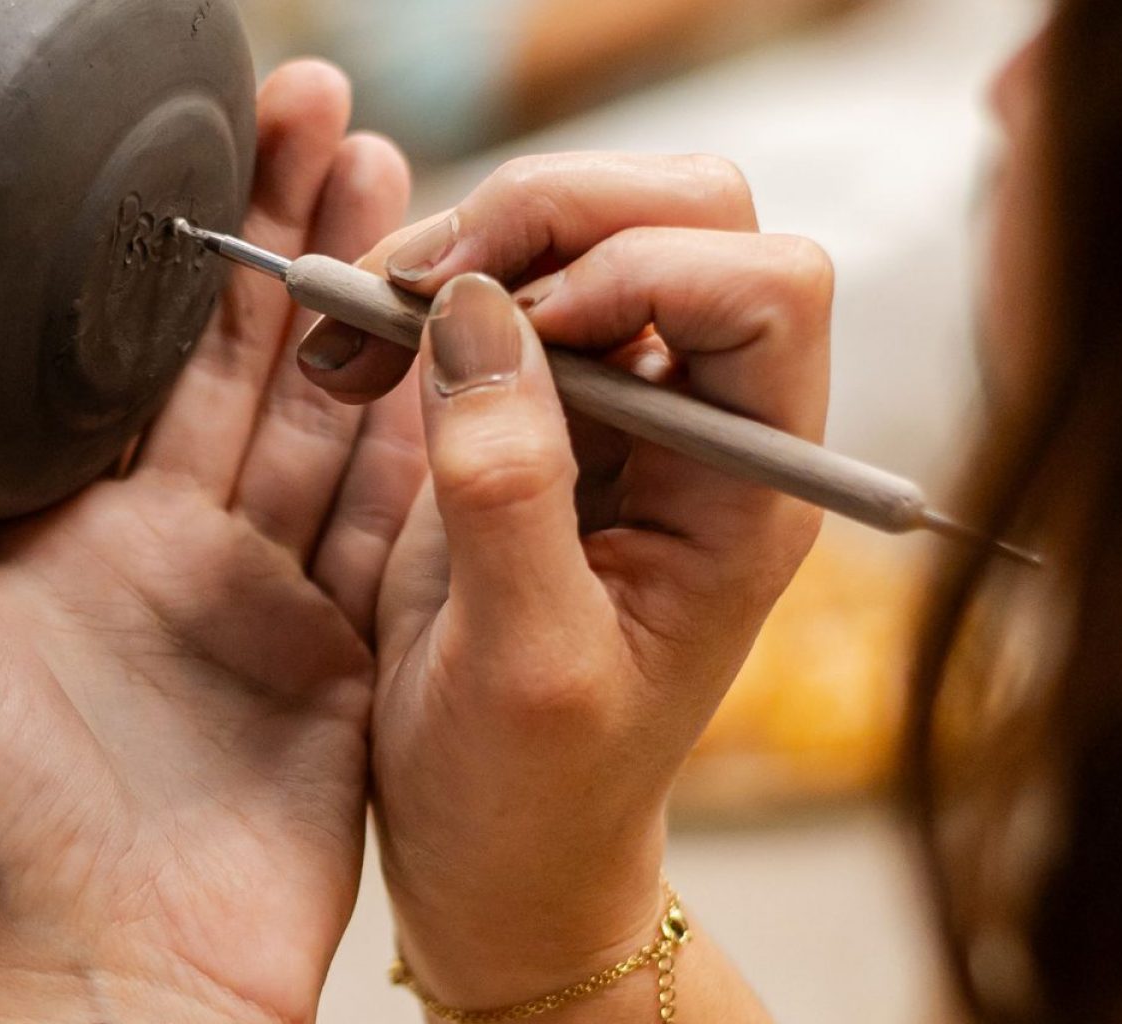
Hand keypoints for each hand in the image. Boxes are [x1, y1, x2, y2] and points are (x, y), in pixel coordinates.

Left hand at [0, 64, 414, 1022]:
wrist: (113, 987)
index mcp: (70, 524)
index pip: (138, 343)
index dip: (188, 231)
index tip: (233, 121)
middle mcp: (171, 549)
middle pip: (251, 360)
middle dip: (300, 239)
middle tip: (344, 120)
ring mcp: (265, 603)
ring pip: (335, 428)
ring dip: (378, 318)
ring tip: (425, 206)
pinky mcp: (343, 663)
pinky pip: (400, 536)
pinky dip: (437, 448)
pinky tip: (473, 356)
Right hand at [302, 154, 827, 1018]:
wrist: (497, 856)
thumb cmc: (532, 796)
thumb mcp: (523, 664)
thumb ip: (509, 489)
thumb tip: (477, 316)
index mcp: (746, 492)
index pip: (767, 290)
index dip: (642, 271)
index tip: (518, 331)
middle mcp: (702, 429)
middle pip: (686, 218)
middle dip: (550, 218)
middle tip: (423, 286)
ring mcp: (621, 411)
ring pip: (587, 231)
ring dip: (468, 248)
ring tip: (359, 325)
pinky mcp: (535, 413)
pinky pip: (500, 291)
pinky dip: (423, 292)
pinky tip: (354, 351)